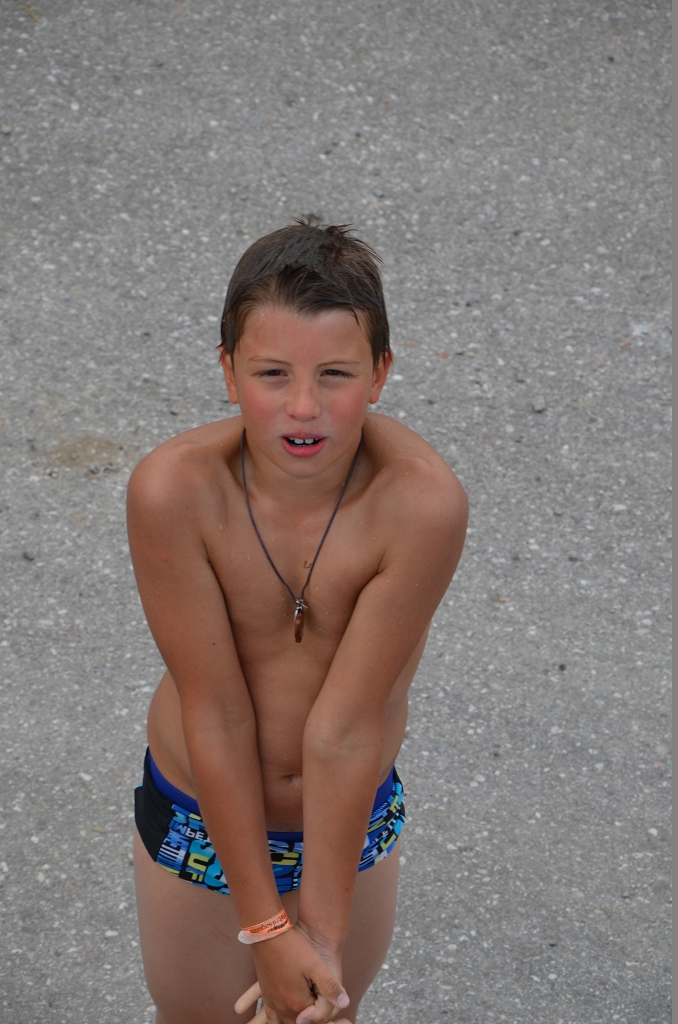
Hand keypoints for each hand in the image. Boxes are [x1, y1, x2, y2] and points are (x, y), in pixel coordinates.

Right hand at [233, 926, 349, 1023]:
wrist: (269, 934)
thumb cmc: (293, 947)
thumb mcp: (316, 965)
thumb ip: (330, 987)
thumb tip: (345, 1002)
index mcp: (297, 1004)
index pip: (316, 1018)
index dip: (325, 1008)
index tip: (330, 997)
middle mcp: (283, 1008)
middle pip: (302, 1021)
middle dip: (312, 1014)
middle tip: (318, 997)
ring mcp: (273, 1003)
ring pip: (286, 1021)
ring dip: (297, 1018)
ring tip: (306, 1007)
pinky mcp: (267, 996)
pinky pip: (273, 1016)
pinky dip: (280, 1018)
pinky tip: (285, 1014)